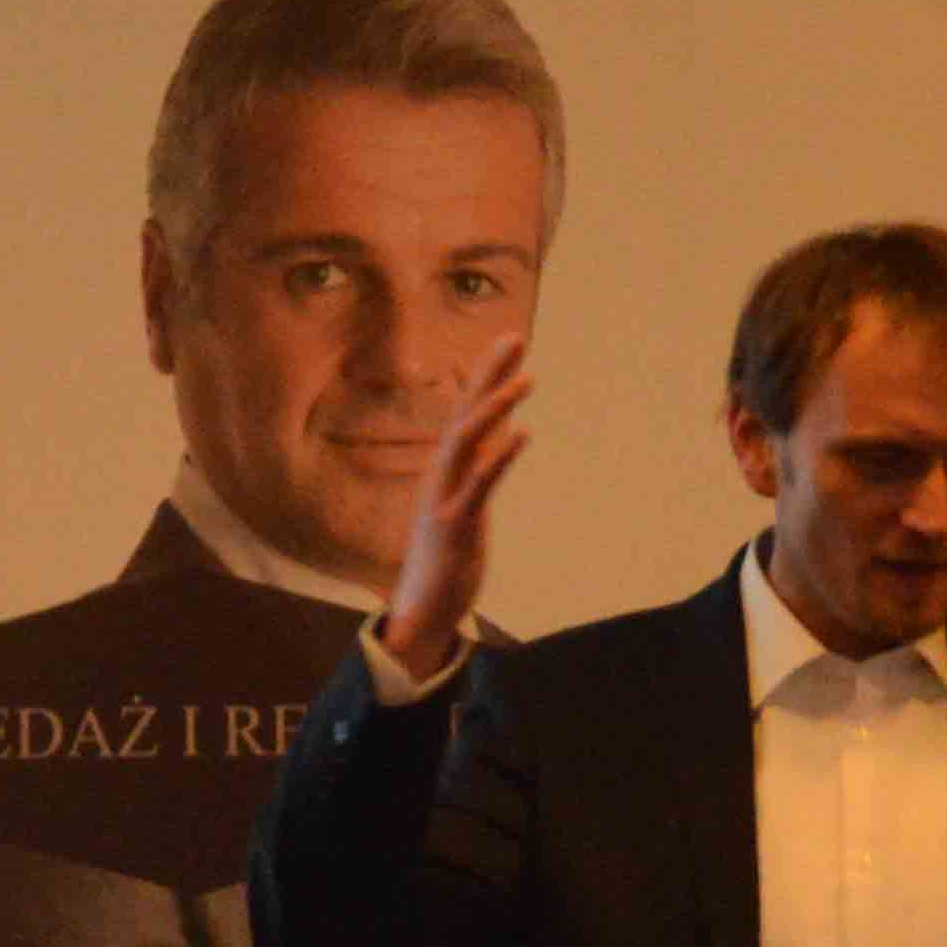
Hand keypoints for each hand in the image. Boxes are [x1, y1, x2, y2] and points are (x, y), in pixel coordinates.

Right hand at [376, 340, 533, 682]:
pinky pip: (478, 485)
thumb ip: (482, 462)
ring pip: (465, 441)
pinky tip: (523, 434)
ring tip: (525, 379)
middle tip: (516, 337)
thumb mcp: (467, 499)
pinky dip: (499, 457)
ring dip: (494, 407)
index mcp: (444, 469)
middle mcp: (440, 475)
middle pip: (463, 413)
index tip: (510, 339)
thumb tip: (507, 427)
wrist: (421, 610)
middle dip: (488, 374)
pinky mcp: (455, 526)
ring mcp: (445, 498)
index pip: (464, 409)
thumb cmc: (446, 555)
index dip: (485, 373)